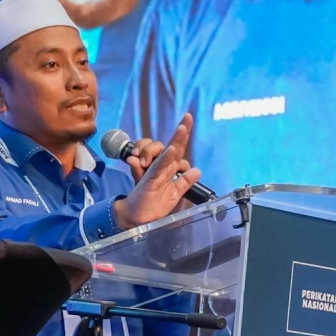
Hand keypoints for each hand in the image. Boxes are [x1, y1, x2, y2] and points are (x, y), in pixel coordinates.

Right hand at [113, 113, 200, 229]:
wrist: (138, 218)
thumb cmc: (153, 204)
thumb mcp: (174, 193)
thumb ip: (184, 182)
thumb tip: (198, 170)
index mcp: (169, 169)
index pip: (178, 149)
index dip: (184, 135)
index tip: (188, 118)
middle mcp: (162, 167)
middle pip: (171, 146)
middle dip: (180, 132)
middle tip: (187, 118)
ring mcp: (155, 172)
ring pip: (164, 152)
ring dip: (174, 139)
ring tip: (182, 129)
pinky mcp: (149, 180)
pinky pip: (158, 167)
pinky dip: (165, 158)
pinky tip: (172, 150)